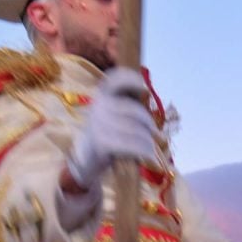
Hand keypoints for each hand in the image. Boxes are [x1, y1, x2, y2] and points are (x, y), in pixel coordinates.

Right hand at [66, 68, 157, 189]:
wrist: (84, 162)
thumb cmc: (106, 137)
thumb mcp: (113, 117)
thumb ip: (127, 109)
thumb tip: (151, 106)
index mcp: (101, 97)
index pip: (115, 80)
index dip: (130, 79)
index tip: (144, 88)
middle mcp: (98, 107)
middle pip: (134, 111)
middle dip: (149, 125)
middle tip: (156, 135)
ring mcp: (99, 124)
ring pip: (136, 130)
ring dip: (148, 143)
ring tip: (151, 150)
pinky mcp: (101, 142)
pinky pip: (132, 145)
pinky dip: (144, 152)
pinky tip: (150, 158)